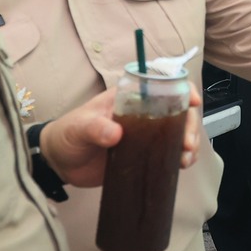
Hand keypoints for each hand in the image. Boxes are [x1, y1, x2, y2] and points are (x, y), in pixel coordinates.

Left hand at [40, 84, 204, 187]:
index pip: (162, 84)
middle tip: (186, 143)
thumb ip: (95, 127)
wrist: (59, 163)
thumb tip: (116, 134)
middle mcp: (143, 114)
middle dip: (189, 124)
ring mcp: (145, 135)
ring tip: (185, 158)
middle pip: (177, 111)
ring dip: (189, 143)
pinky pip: (168, 153)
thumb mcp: (79, 127)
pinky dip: (179, 158)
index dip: (181, 89)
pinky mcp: (144, 155)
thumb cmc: (68, 134)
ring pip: (177, 132)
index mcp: (130, 97)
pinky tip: (181, 166)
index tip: (191, 101)